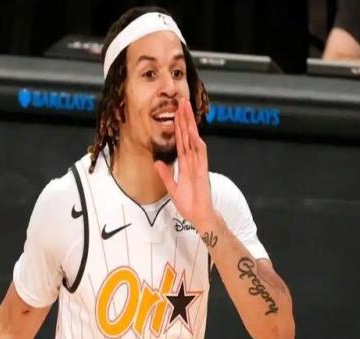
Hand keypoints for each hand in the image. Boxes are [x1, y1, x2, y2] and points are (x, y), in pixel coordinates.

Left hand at [154, 98, 214, 229]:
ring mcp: (198, 166)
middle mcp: (193, 161)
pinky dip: (199, 147)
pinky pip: (201, 158)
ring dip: (191, 126)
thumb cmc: (189, 204)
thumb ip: (166, 175)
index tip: (175, 113)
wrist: (199, 216)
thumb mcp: (172, 188)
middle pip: (187, 136)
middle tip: (181, 102)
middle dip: (184, 119)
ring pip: (194, 141)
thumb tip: (157, 162)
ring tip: (187, 111)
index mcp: (185, 164)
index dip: (178, 127)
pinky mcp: (203, 174)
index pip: (181, 141)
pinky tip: (195, 135)